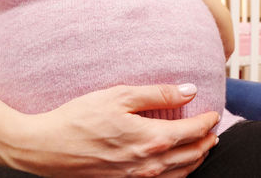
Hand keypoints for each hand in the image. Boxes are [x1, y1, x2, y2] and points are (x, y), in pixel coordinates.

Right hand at [0, 84, 219, 176]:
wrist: (47, 147)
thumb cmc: (80, 118)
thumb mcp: (118, 96)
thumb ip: (157, 94)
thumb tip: (189, 90)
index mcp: (150, 139)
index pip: (192, 131)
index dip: (206, 122)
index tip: (213, 113)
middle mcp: (149, 163)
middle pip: (191, 154)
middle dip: (206, 141)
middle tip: (212, 130)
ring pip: (181, 172)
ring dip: (197, 158)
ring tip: (202, 147)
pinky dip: (180, 173)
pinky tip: (177, 165)